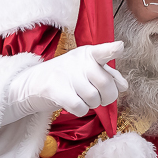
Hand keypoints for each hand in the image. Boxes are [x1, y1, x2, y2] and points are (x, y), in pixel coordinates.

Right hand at [1, 42, 128, 123]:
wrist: (33, 83)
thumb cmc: (66, 77)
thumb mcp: (86, 70)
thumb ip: (107, 75)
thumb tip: (123, 86)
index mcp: (88, 54)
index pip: (102, 52)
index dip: (112, 50)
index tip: (120, 47)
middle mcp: (78, 62)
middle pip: (105, 83)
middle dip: (108, 96)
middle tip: (102, 98)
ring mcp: (66, 75)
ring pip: (93, 98)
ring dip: (92, 104)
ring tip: (83, 98)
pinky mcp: (56, 90)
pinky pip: (80, 107)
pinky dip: (81, 111)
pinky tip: (75, 105)